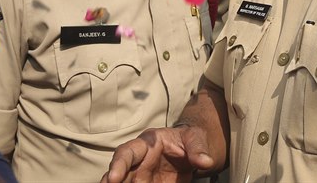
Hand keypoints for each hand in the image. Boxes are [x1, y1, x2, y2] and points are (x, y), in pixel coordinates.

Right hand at [101, 125, 215, 182]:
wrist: (191, 150)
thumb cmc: (189, 140)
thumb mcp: (195, 138)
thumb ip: (198, 148)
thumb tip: (206, 162)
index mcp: (147, 143)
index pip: (128, 151)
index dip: (119, 164)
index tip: (113, 178)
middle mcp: (138, 161)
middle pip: (119, 172)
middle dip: (110, 181)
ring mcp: (139, 176)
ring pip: (123, 182)